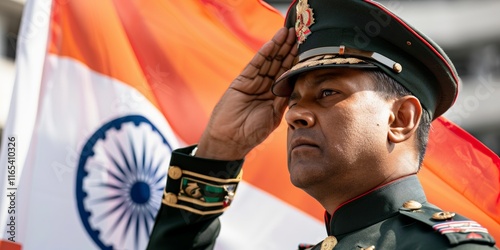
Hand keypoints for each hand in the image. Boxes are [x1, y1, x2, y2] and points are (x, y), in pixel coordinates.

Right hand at [196, 27, 296, 159]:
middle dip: (289, 49)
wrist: (230, 139)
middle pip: (279, 64)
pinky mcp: (242, 81)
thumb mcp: (274, 116)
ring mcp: (253, 83)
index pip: (288, 75)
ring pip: (268, 61)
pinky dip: (264, 53)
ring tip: (288, 32)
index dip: (296, 62)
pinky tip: (272, 43)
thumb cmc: (252, 133)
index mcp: (274, 97)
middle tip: (299, 33)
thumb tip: (296, 84)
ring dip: (278, 46)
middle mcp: (265, 87)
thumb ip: (283, 99)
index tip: (307, 50)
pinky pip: (255, 64)